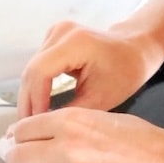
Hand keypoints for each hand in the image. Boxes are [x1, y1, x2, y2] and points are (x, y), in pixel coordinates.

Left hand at [4, 107, 163, 162]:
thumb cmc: (137, 139)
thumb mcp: (98, 117)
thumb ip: (65, 125)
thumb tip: (33, 135)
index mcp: (69, 121)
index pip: (23, 129)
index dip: (18, 138)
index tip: (19, 144)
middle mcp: (66, 147)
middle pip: (19, 157)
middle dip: (18, 161)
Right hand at [16, 20, 163, 117]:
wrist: (135, 49)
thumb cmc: (126, 71)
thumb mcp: (101, 98)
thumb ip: (71, 112)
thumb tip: (45, 128)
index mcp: (76, 43)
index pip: (39, 72)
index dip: (34, 100)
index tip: (35, 124)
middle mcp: (61, 32)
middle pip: (31, 71)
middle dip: (28, 102)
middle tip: (27, 130)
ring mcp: (55, 33)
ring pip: (31, 70)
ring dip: (30, 96)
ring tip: (31, 122)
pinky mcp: (53, 39)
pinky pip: (37, 67)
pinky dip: (36, 87)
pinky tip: (37, 107)